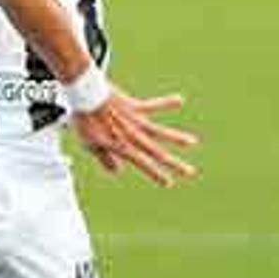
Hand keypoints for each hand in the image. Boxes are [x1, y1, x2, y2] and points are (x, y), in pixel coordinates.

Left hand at [70, 87, 197, 187]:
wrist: (84, 94)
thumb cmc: (85, 120)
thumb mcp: (90, 144)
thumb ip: (105, 158)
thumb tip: (118, 171)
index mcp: (121, 146)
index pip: (142, 164)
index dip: (156, 174)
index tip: (169, 183)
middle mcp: (132, 135)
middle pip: (157, 152)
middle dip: (174, 163)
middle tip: (190, 172)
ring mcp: (135, 120)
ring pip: (160, 131)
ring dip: (177, 138)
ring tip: (193, 142)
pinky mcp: (135, 106)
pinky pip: (154, 105)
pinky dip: (166, 103)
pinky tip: (180, 100)